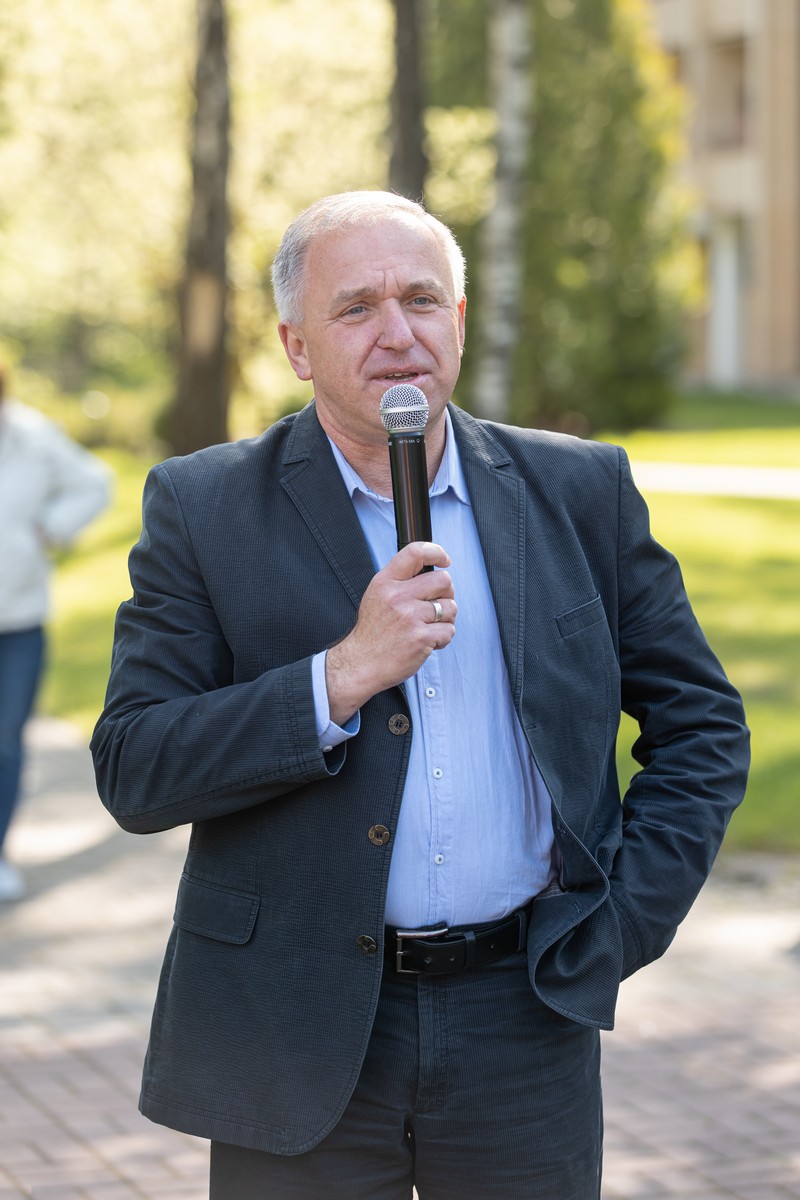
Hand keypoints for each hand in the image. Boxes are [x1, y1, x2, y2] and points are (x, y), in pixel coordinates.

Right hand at [325, 542, 456, 725]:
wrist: (360, 664)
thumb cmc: (373, 632)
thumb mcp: (377, 596)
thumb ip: (400, 581)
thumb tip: (433, 570)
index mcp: (385, 582)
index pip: (415, 553)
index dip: (436, 552)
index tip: (445, 560)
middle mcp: (397, 596)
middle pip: (443, 580)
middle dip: (446, 593)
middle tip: (437, 605)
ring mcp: (410, 617)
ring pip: (450, 607)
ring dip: (446, 619)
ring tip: (429, 627)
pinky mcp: (421, 638)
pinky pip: (449, 630)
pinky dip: (443, 638)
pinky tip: (427, 642)